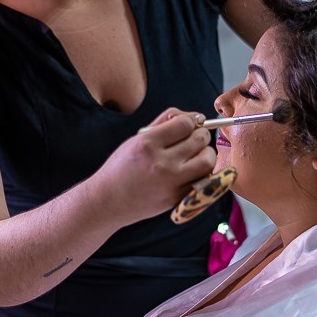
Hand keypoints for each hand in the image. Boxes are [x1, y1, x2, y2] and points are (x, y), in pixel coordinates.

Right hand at [92, 108, 216, 223]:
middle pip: (200, 139)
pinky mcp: (177, 198)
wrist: (109, 200)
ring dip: (206, 153)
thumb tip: (195, 116)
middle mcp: (161, 163)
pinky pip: (203, 179)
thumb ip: (164, 123)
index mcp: (147, 143)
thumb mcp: (137, 139)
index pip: (186, 123)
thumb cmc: (123, 166)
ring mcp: (171, 183)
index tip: (189, 125)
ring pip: (207, 160)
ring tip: (196, 154)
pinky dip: (202, 171)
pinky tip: (191, 169)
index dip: (192, 121)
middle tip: (194, 138)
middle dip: (201, 135)